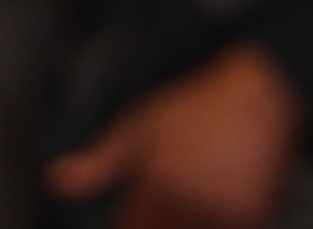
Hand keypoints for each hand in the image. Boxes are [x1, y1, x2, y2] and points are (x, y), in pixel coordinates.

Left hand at [51, 44, 299, 228]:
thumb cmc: (190, 111)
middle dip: (163, 220)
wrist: (256, 96)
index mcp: (156, 183)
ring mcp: (226, 213)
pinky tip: (228, 192)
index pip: (133, 228)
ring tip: (204, 178)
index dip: (132, 221)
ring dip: (194, 220)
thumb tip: (55, 182)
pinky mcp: (256, 217)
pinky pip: (232, 228)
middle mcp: (190, 202)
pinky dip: (226, 219)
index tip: (141, 208)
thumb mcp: (135, 129)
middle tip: (177, 187)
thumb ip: (97, 166)